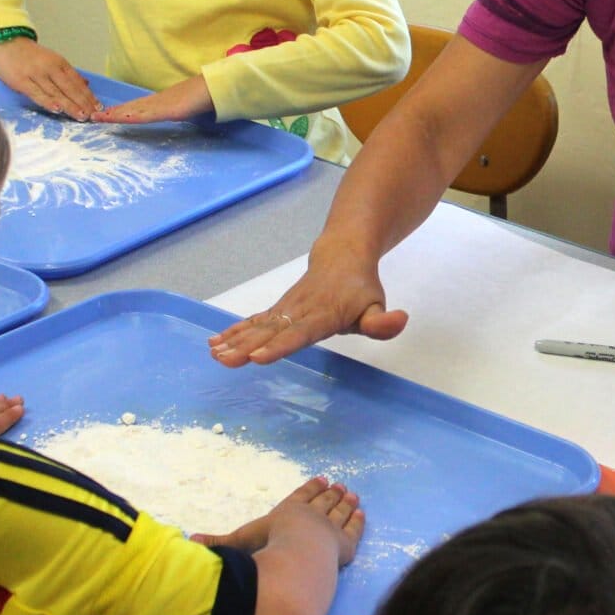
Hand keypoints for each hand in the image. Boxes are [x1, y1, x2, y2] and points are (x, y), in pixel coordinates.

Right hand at [0, 37, 100, 120]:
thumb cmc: (29, 55)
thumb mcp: (51, 59)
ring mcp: (36, 74)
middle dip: (83, 103)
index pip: (77, 82)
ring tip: (82, 116)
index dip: (89, 95)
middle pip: (70, 88)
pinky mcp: (21, 81)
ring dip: (70, 105)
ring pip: (56, 92)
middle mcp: (50, 68)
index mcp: (59, 63)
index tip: (99, 107)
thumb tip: (86, 84)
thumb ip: (67, 73)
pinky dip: (48, 101)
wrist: (4, 41)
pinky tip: (58, 109)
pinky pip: (37, 93)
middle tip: (94, 116)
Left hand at [90, 75, 213, 124]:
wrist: (218, 87)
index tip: (105, 114)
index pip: (136, 107)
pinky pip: (149, 115)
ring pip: (134, 111)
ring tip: (99, 117)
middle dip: (112, 113)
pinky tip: (123, 118)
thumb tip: (176, 111)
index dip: (120, 110)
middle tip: (92, 116)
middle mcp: (158, 102)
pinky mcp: (171, 109)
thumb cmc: (206, 95)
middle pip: (131, 108)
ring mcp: (163, 105)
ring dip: (116, 115)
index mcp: (162, 102)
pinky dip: (134, 117)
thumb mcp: (188, 105)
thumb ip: (179, 108)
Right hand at [194, 476, 365, 568]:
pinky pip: (354, 530)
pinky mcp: (346, 544)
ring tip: (352, 494)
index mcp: (287, 511)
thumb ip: (219, 544)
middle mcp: (311, 515)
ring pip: (340, 511)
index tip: (320, 479)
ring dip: (345, 503)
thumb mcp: (240, 543)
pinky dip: (358, 521)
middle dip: (331, 493)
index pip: (300, 496)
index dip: (309, 489)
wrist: (298, 558)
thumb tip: (189, 542)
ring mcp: (331, 528)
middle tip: (340, 484)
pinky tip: (362, 514)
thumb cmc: (267, 548)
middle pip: (323, 501)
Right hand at [208, 244, 407, 367]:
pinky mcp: (278, 309)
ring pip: (258, 326)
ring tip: (214, 354)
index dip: (280, 346)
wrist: (342, 253)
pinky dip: (234, 331)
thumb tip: (400, 320)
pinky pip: (254, 321)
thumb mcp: (377, 304)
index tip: (259, 358)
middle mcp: (300, 311)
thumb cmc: (360, 287)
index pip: (300, 333)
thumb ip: (382, 321)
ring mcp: (286, 309)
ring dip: (234, 341)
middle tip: (225, 360)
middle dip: (246, 347)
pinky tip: (215, 344)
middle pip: (271, 331)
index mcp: (324, 315)